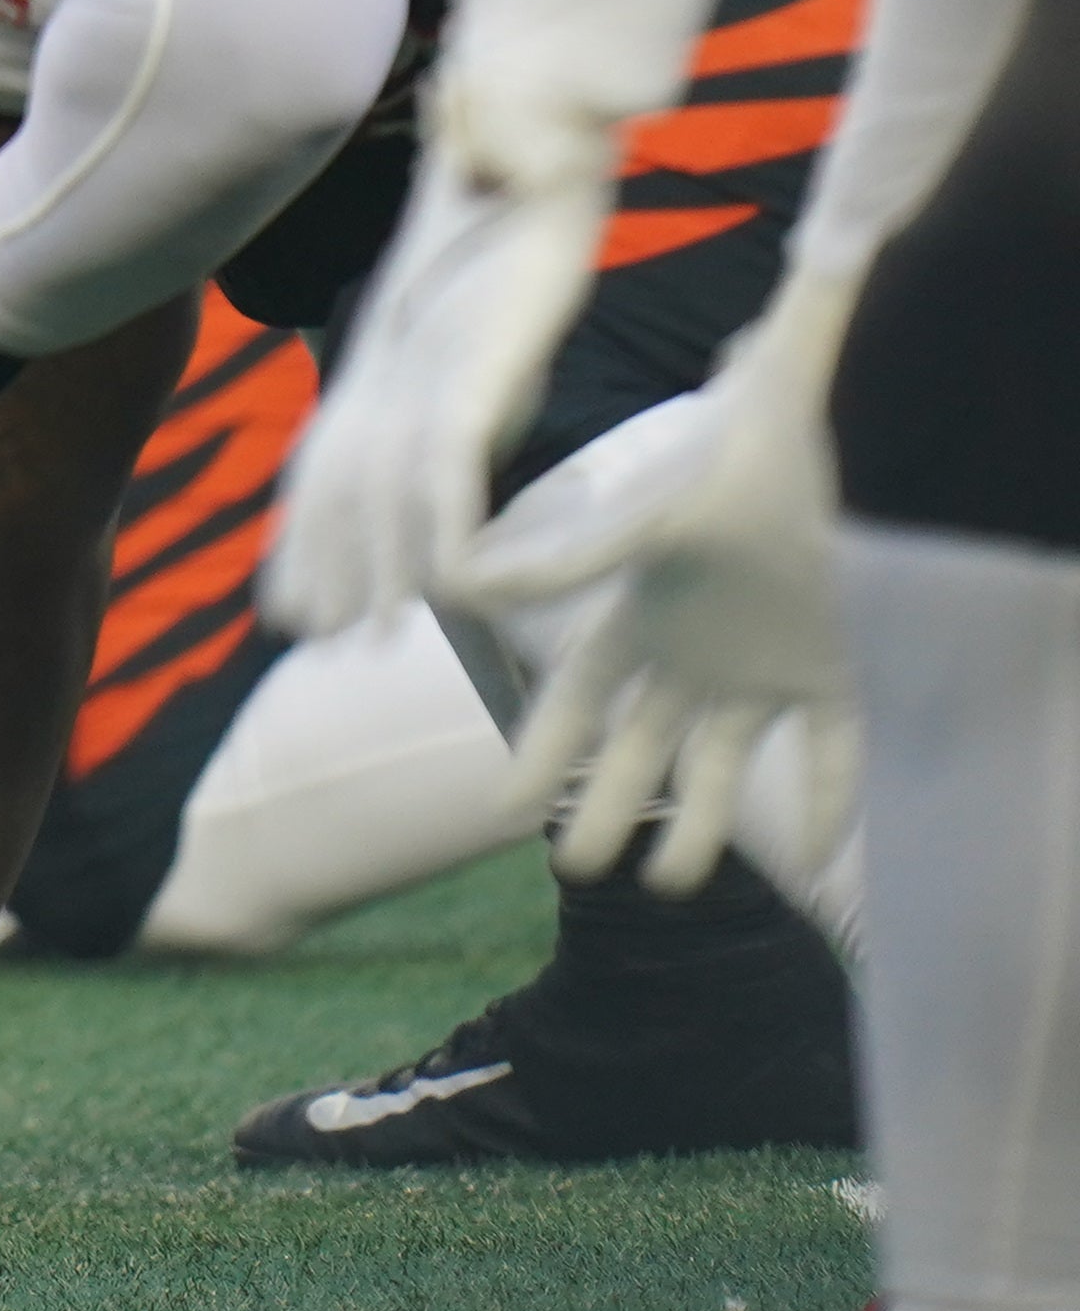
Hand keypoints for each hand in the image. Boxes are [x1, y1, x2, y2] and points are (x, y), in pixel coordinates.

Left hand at [264, 141, 608, 635]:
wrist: (521, 152)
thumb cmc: (495, 238)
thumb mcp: (453, 332)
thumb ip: (443, 387)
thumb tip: (457, 444)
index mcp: (371, 372)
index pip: (319, 475)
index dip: (303, 546)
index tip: (288, 617)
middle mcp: (384, 379)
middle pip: (337, 494)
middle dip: (325, 571)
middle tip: (316, 647)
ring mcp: (425, 377)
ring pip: (383, 493)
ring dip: (374, 572)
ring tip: (363, 641)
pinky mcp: (476, 370)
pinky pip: (448, 460)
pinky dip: (444, 523)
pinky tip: (449, 578)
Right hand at [465, 298, 852, 898]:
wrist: (849, 427)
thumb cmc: (747, 459)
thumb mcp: (655, 518)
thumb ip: (566, 556)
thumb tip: (460, 582)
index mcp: (644, 612)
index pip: (579, 696)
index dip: (542, 751)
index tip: (507, 810)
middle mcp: (697, 649)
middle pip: (639, 745)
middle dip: (606, 805)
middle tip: (580, 867)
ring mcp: (767, 665)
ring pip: (724, 764)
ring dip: (702, 825)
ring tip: (670, 883)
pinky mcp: (840, 671)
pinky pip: (832, 753)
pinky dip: (831, 805)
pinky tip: (821, 860)